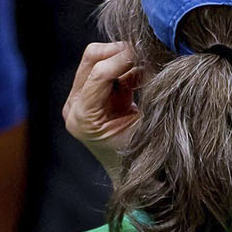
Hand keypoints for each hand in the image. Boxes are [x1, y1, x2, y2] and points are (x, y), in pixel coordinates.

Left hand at [63, 42, 143, 177]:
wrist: (138, 180)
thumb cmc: (145, 158)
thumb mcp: (148, 126)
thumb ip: (150, 93)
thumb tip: (156, 58)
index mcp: (83, 118)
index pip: (99, 73)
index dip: (125, 58)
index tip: (151, 52)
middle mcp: (75, 106)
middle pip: (93, 58)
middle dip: (121, 51)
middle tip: (148, 51)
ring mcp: (81, 100)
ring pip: (99, 58)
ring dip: (125, 57)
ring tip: (150, 63)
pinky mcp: (94, 96)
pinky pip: (109, 69)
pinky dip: (129, 67)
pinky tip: (146, 75)